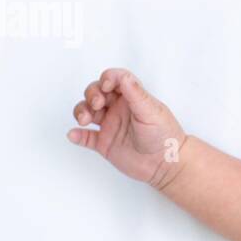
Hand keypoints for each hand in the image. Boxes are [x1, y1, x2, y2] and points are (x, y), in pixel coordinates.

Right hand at [67, 68, 187, 188]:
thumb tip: (122, 76)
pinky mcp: (104, 143)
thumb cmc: (165, 135)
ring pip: (87, 112)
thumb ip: (135, 93)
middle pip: (96, 92)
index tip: (106, 86)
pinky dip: (77, 135)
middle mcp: (119, 109)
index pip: (115, 80)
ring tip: (84, 120)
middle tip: (97, 104)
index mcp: (132, 97)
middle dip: (91, 94)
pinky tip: (74, 134)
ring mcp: (110, 125)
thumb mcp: (151, 111)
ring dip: (81, 111)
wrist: (166, 164)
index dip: (107, 78)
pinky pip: (85, 137)